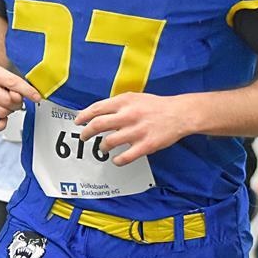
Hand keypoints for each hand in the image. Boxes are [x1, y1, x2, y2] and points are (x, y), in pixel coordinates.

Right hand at [0, 63, 41, 134]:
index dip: (28, 91)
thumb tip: (17, 97)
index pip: (13, 82)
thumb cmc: (0, 83)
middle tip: (14, 100)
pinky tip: (0, 117)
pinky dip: (0, 125)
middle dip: (16, 103)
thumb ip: (19, 86)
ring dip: (8, 112)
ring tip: (5, 106)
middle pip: (8, 100)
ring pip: (2, 113)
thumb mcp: (12, 78)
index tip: (37, 97)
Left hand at [74, 92, 189, 165]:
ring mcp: (137, 131)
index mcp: (125, 101)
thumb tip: (98, 112)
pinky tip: (116, 159)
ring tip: (103, 148)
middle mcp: (129, 115)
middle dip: (86, 133)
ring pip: (109, 142)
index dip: (84, 116)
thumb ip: (117, 104)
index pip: (96, 108)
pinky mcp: (145, 145)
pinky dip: (117, 160)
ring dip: (102, 147)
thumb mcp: (135, 97)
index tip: (78, 122)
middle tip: (84, 138)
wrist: (179, 114)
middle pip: (98, 125)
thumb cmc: (156, 106)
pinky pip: (124, 157)